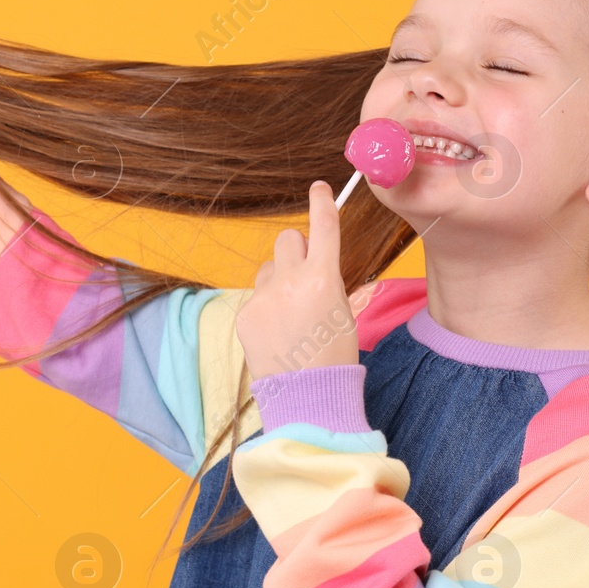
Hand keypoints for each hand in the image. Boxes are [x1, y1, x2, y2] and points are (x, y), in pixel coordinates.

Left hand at [236, 181, 357, 380]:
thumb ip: (325, 281)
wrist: (308, 398)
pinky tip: (277, 333)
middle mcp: (290, 282)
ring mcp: (263, 298)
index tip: (320, 188)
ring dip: (280, 280)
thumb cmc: (335, 358)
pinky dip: (267, 307)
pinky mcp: (246, 315)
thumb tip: (313, 265)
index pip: (323, 227)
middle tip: (307, 275)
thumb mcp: (343, 312)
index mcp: (323, 279)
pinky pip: (257, 296)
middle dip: (298, 250)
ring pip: (270, 268)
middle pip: (288, 239)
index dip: (322, 203)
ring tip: (291, 315)